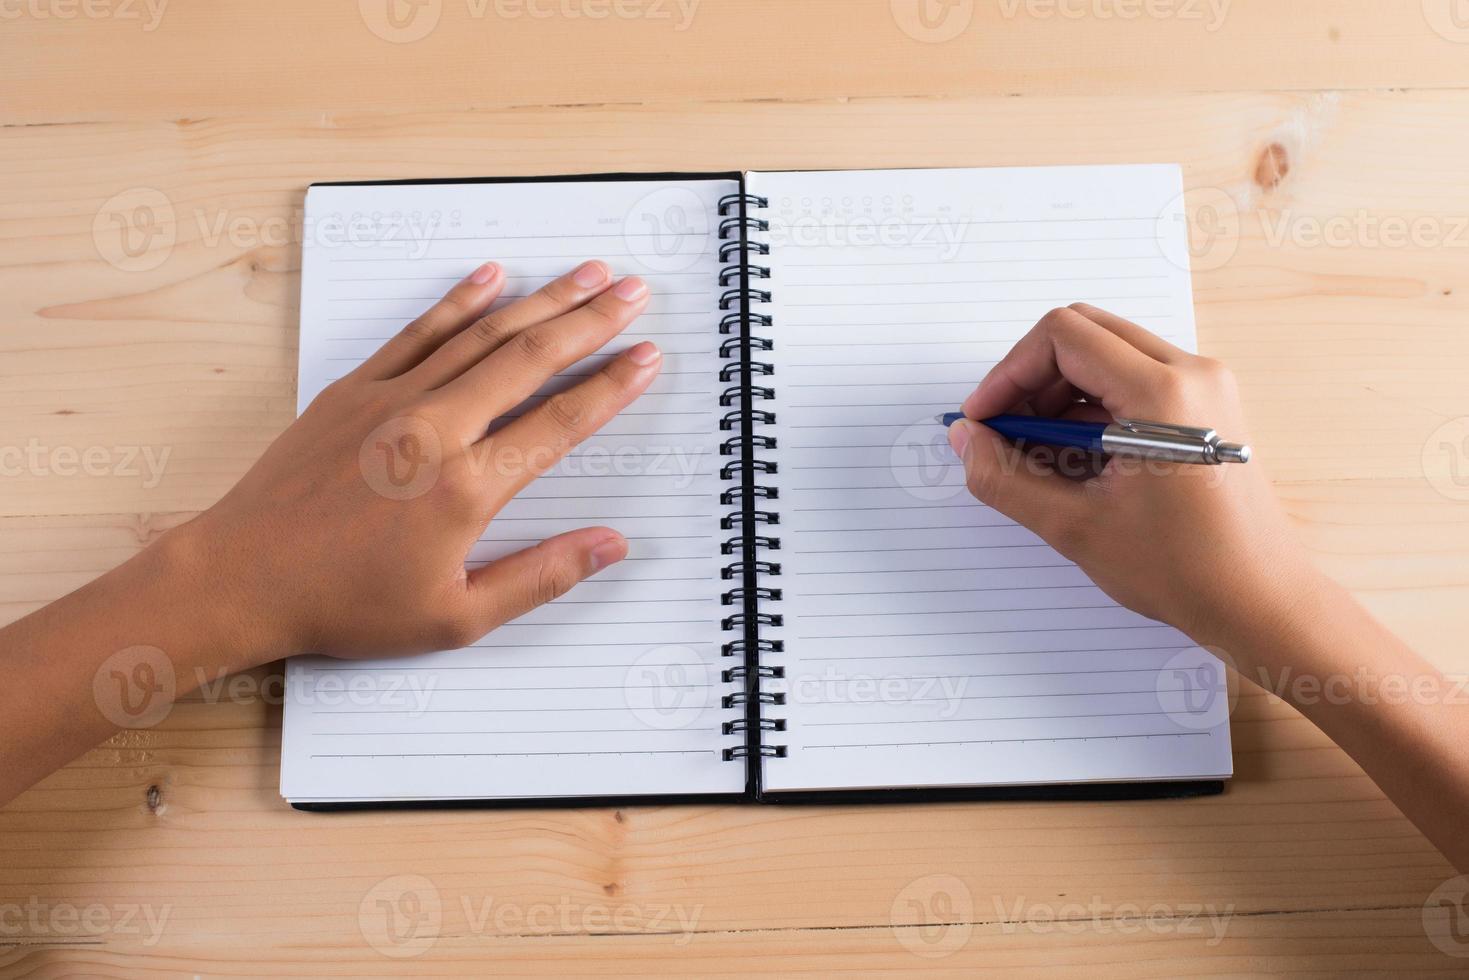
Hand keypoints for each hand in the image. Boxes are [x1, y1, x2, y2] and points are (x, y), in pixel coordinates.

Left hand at [180, 259, 661, 666]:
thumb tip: (610, 546)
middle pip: (530, 360)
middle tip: (633, 291)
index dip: (611, 387)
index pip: (560, 423)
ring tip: (585, 273)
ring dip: (541, 300)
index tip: (646, 356)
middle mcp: (434, 431)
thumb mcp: (456, 617)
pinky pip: (418, 332)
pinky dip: (459, 301)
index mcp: (466, 489)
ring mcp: (391, 401)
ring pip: (482, 335)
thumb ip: (540, 576)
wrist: (242, 576)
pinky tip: (493, 277)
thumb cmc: (346, 605)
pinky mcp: (353, 389)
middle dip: (590, 320)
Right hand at [948, 304, 1317, 646]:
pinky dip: (1091, 406)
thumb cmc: (1184, 571)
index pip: (1063, 337)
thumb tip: (966, 439)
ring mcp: (1203, 387)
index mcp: (1163, 394)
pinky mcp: (1205, 407)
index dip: (1009, 373)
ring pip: (1107, 354)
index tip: (985, 419)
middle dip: (1031, 378)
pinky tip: (1074, 460)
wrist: (1260, 601)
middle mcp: (1191, 374)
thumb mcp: (1074, 526)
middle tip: (1004, 431)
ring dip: (1059, 393)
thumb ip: (1006, 477)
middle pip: (1084, 333)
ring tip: (1037, 454)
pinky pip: (1133, 380)